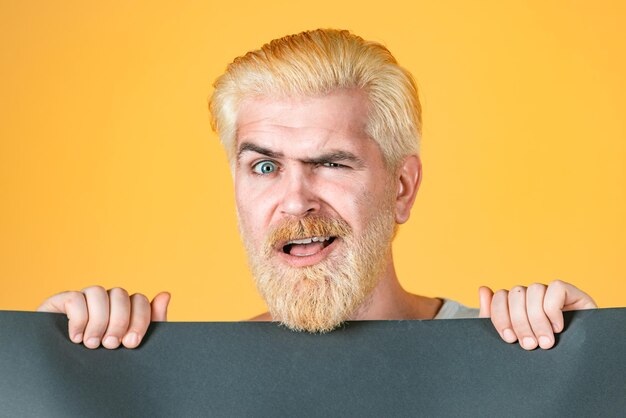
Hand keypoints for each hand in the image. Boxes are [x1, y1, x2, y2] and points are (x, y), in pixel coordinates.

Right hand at [37, 286, 170, 349]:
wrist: (64, 377)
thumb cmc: (102, 362)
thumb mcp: (130, 346)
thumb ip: (151, 322)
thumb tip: (165, 294)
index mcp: (125, 308)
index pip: (139, 300)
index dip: (138, 319)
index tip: (131, 343)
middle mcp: (106, 300)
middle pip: (120, 294)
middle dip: (118, 321)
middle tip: (110, 345)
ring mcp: (84, 298)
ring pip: (98, 291)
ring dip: (98, 321)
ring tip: (91, 344)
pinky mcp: (61, 301)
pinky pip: (74, 298)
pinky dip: (78, 319)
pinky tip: (76, 338)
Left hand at [478, 280, 595, 349]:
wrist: (578, 367)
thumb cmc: (541, 353)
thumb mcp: (514, 339)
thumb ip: (493, 316)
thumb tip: (483, 289)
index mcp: (517, 304)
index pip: (500, 296)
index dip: (501, 316)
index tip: (509, 339)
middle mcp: (533, 296)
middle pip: (516, 293)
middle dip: (520, 322)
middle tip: (530, 345)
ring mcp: (551, 293)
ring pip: (534, 289)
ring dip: (537, 319)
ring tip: (545, 341)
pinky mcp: (572, 293)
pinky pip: (556, 288)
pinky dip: (553, 309)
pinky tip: (558, 327)